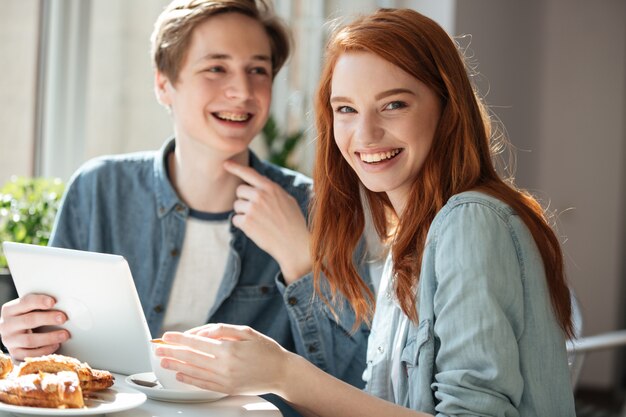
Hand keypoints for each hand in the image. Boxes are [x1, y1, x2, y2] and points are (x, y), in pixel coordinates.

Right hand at [0, 294, 68, 359]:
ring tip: (64, 335)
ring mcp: (9, 340)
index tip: (53, 302)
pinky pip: (30, 354)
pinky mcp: (14, 352)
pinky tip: (56, 345)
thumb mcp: (29, 309)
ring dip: (49, 337)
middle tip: (63, 318)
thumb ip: (40, 305)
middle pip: (28, 320)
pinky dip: (45, 350)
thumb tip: (64, 304)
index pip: (25, 302)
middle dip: (47, 319)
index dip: (39, 301)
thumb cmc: (27, 317)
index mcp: (10, 309)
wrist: (14, 333)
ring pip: (30, 340)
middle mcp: (7, 325)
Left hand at [158, 324, 292, 395]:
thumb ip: (223, 330)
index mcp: (229, 348)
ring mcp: (224, 379)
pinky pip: (203, 384)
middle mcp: (224, 365)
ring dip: (176, 366)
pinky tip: (180, 376)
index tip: (166, 336)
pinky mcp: (227, 389)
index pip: (197, 342)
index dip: (179, 339)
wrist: (282, 373)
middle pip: (191, 357)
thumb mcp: (247, 331)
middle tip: (157, 349)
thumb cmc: (267, 350)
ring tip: (163, 362)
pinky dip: (189, 380)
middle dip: (172, 352)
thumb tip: (203, 332)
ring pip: (194, 371)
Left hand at [223, 161, 311, 282]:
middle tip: (257, 211)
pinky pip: (235, 219)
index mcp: (270, 188)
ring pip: (237, 206)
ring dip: (243, 213)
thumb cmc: (293, 222)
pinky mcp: (247, 222)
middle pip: (239, 191)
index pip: (249, 173)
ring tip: (260, 222)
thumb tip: (258, 185)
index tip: (225, 164)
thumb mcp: (287, 200)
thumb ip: (271, 191)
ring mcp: (252, 209)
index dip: (236, 167)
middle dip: (244, 200)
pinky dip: (242, 225)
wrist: (294, 244)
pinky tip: (256, 229)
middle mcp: (260, 195)